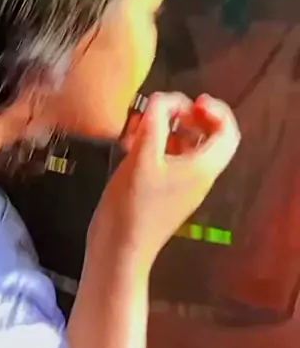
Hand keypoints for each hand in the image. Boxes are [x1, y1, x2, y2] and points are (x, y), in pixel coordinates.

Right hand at [90, 92, 239, 264]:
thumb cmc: (134, 204)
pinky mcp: (163, 189)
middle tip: (168, 107)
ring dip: (168, 127)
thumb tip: (163, 98)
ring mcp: (181, 184)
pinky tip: (133, 140)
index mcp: (203, 168)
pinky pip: (168, 158)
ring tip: (143, 121)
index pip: (227, 133)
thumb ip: (155, 122)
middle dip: (190, 115)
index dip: (216, 110)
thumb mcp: (143, 156)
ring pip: (185, 145)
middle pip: (207, 137)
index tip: (193, 100)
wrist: (119, 249)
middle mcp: (198, 176)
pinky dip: (156, 142)